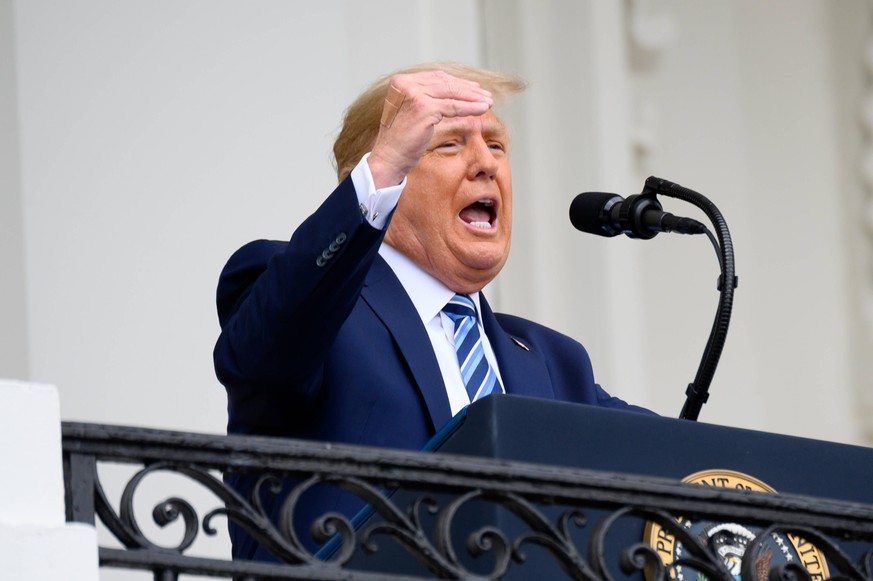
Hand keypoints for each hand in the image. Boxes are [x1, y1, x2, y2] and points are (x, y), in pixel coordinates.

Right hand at [367, 71, 492, 188]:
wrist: (389, 159)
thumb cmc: (401, 141)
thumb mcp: (412, 112)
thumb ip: (426, 98)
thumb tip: (453, 91)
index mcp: (401, 82)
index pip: (436, 77)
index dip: (457, 82)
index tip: (474, 88)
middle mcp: (406, 84)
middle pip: (445, 83)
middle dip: (468, 90)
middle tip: (486, 95)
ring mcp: (414, 94)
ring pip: (452, 93)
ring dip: (473, 98)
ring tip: (488, 102)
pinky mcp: (424, 108)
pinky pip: (453, 106)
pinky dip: (470, 107)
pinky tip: (483, 109)